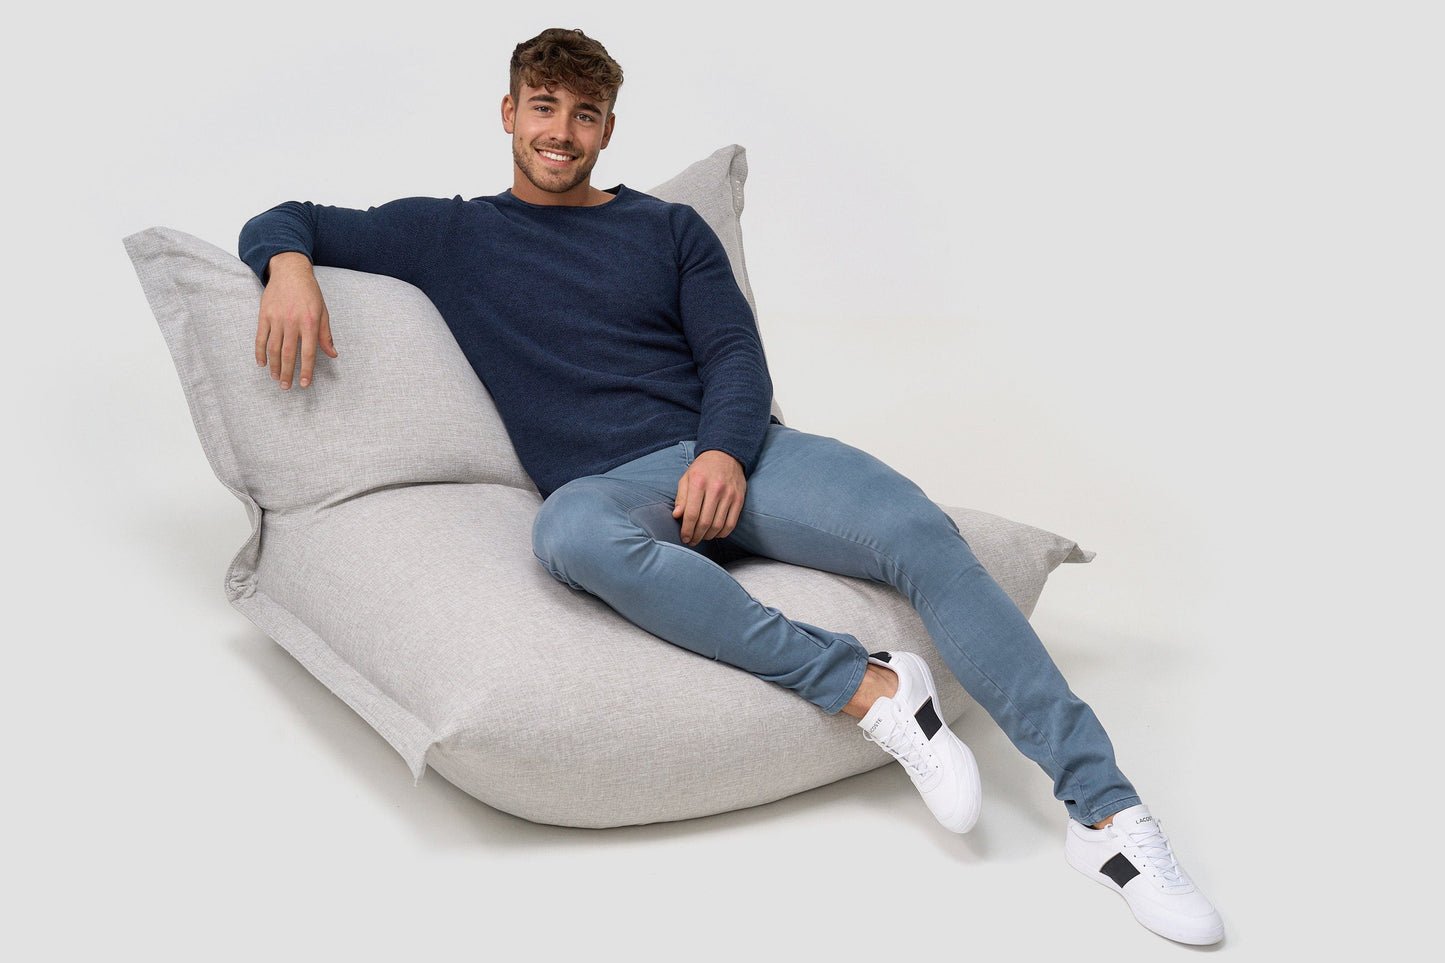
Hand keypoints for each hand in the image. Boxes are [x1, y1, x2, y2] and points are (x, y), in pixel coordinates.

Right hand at [255, 252, 336, 388]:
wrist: (290, 271)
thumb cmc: (310, 292)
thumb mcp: (323, 312)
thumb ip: (326, 335)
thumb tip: (333, 354)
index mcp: (310, 323)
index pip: (309, 352)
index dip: (306, 370)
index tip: (304, 384)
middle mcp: (293, 322)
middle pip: (289, 354)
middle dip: (288, 373)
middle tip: (286, 387)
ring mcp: (277, 319)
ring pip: (273, 348)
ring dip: (274, 366)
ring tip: (276, 378)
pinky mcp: (264, 315)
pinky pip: (260, 337)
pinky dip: (259, 352)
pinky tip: (262, 363)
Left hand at [672, 449, 746, 544]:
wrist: (726, 455)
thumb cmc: (702, 468)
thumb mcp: (686, 477)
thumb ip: (681, 497)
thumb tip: (677, 515)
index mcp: (698, 482)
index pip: (691, 514)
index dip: (687, 530)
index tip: (684, 537)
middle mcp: (715, 488)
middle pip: (705, 522)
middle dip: (696, 536)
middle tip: (691, 541)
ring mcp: (729, 494)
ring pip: (718, 525)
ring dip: (708, 536)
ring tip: (701, 538)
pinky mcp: (739, 499)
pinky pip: (731, 523)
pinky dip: (722, 533)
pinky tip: (715, 533)